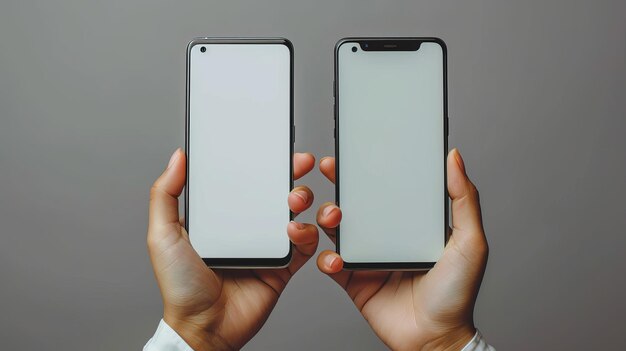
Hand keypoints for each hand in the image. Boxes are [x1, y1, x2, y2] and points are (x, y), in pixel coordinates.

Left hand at [147, 149, 317, 350]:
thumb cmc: (180, 286)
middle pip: (274, 192)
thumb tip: (177, 157)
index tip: (270, 145)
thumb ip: (166, 194)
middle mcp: (246, 227)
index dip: (259, 162)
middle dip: (291, 173)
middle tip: (299, 162)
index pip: (243, 181)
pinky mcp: (283, 266)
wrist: (205, 327)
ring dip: (303, 199)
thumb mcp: (163, 235)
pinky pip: (305, 245)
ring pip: (295, 213)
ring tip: (295, 198)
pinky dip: (308, 233)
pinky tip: (296, 229)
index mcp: (221, 216)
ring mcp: (266, 246)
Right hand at [315, 149, 487, 350]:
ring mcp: (368, 257)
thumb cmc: (457, 293)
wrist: (434, 338)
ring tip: (332, 216)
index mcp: (411, 222)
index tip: (358, 149)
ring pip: (337, 228)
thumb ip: (463, 199)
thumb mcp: (469, 241)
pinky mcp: (353, 279)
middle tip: (329, 168)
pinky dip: (327, 258)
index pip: (388, 188)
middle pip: (357, 202)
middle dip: (340, 184)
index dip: (371, 167)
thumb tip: (454, 157)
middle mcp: (387, 236)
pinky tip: (336, 259)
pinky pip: (330, 262)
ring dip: (327, 216)